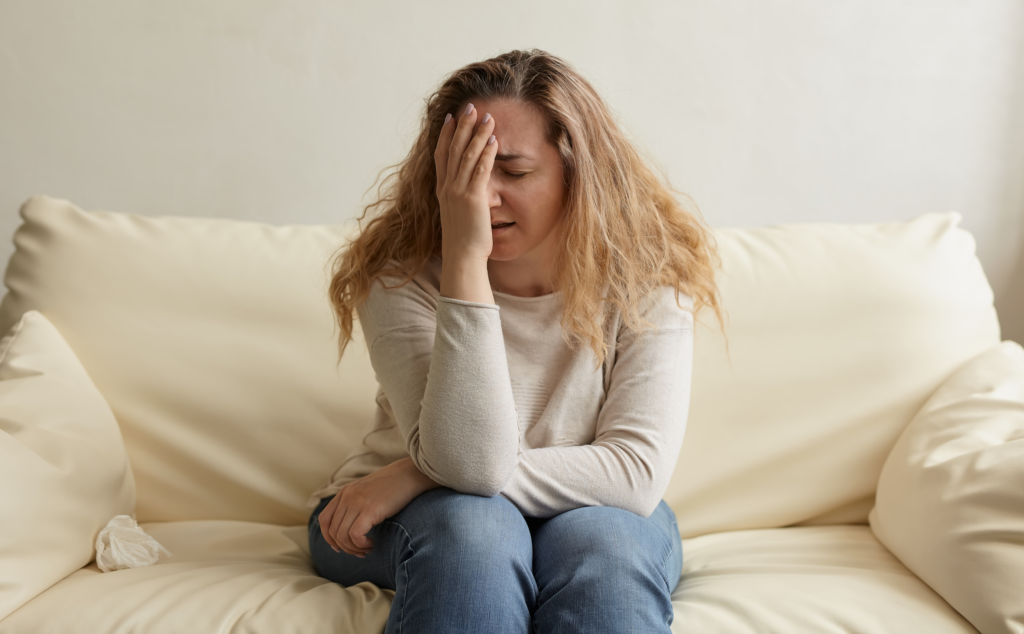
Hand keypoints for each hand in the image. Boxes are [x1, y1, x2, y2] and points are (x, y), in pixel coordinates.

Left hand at [318, 457, 439, 557]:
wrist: (411, 474)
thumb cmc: (394, 486)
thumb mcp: (368, 492)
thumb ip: (357, 504)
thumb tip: (351, 528)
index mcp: (345, 492)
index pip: (324, 519)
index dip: (329, 538)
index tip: (341, 547)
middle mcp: (347, 496)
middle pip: (333, 532)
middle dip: (345, 547)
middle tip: (361, 551)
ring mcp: (357, 502)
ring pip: (342, 536)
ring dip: (354, 548)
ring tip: (368, 548)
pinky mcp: (370, 509)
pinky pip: (355, 535)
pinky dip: (361, 544)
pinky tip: (372, 544)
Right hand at [434, 102, 498, 263]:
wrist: (462, 257)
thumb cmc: (463, 241)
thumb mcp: (457, 215)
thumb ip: (460, 199)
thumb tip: (468, 192)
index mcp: (443, 190)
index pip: (442, 155)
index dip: (446, 134)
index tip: (451, 117)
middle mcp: (448, 187)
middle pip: (454, 149)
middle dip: (463, 126)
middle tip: (470, 106)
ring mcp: (459, 192)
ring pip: (467, 156)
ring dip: (477, 134)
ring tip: (487, 117)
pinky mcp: (473, 199)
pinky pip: (480, 171)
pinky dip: (487, 154)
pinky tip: (494, 140)